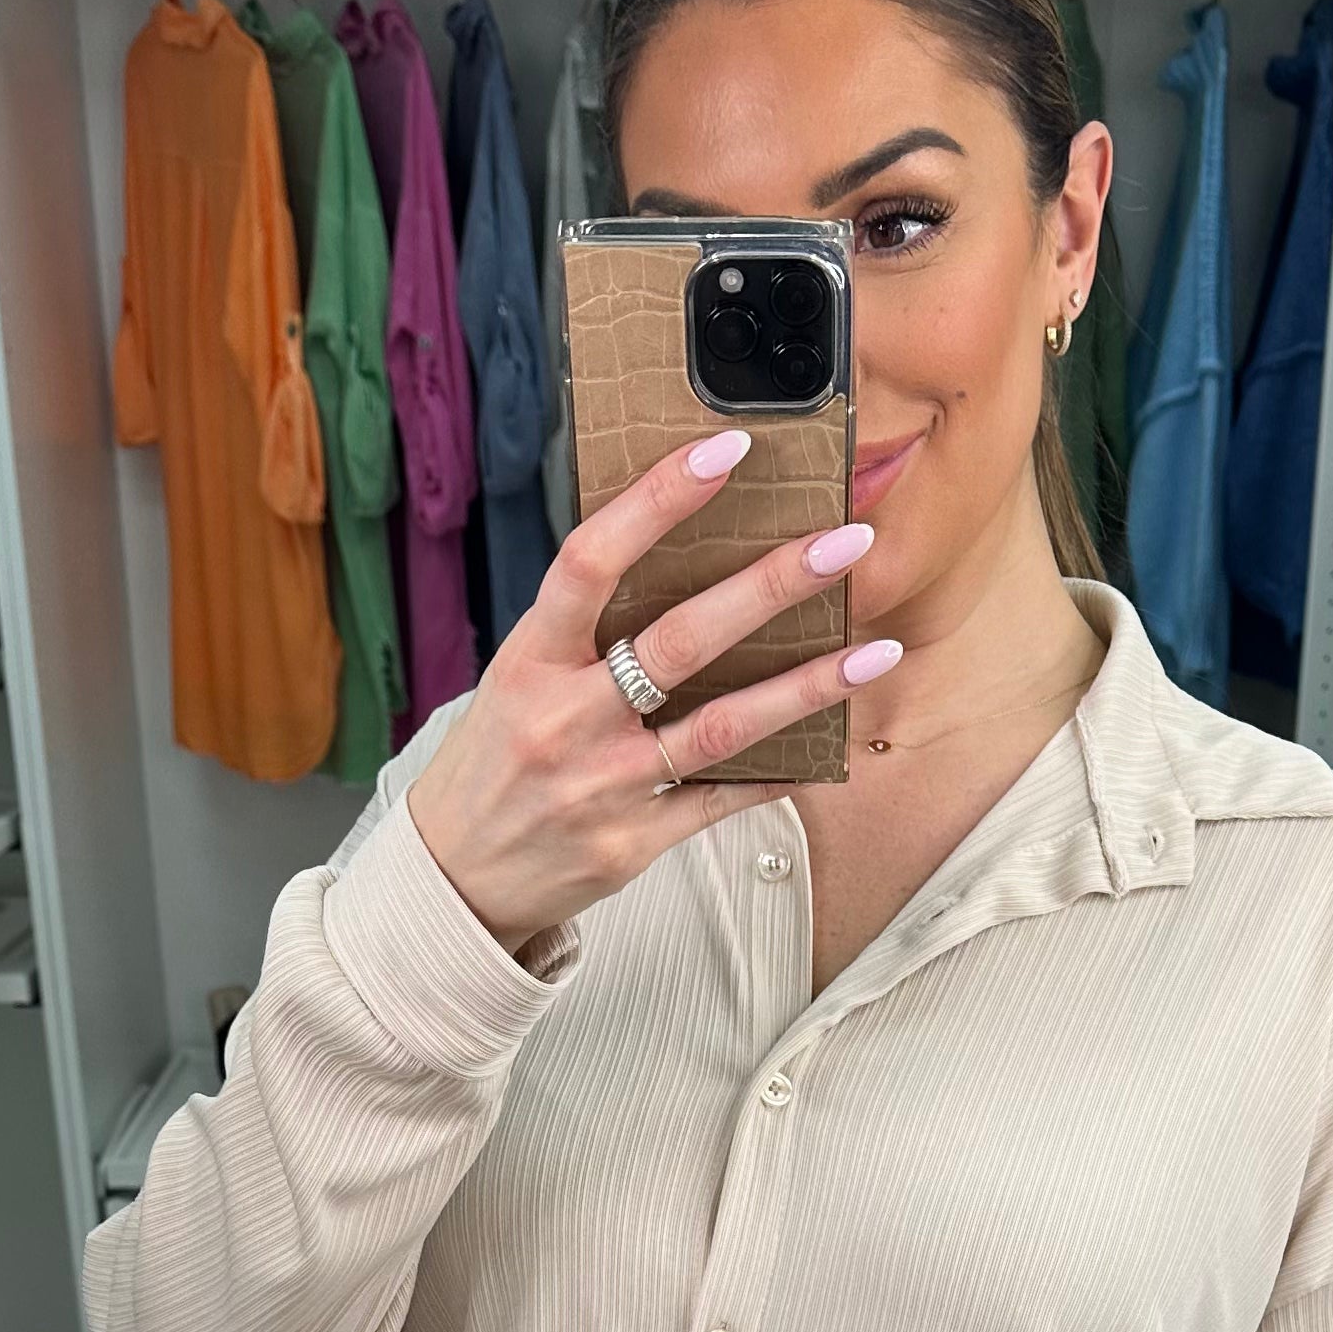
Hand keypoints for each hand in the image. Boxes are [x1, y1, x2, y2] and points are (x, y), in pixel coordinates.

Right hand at [405, 428, 900, 953]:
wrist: (456, 881)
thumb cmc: (496, 762)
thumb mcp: (517, 679)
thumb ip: (583, 627)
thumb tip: (674, 551)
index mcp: (530, 660)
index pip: (591, 560)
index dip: (658, 500)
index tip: (726, 451)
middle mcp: (566, 719)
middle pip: (679, 640)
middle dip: (768, 586)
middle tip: (845, 542)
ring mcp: (602, 786)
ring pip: (720, 726)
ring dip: (806, 687)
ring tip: (875, 652)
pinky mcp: (631, 844)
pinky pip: (721, 800)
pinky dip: (779, 773)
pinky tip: (830, 748)